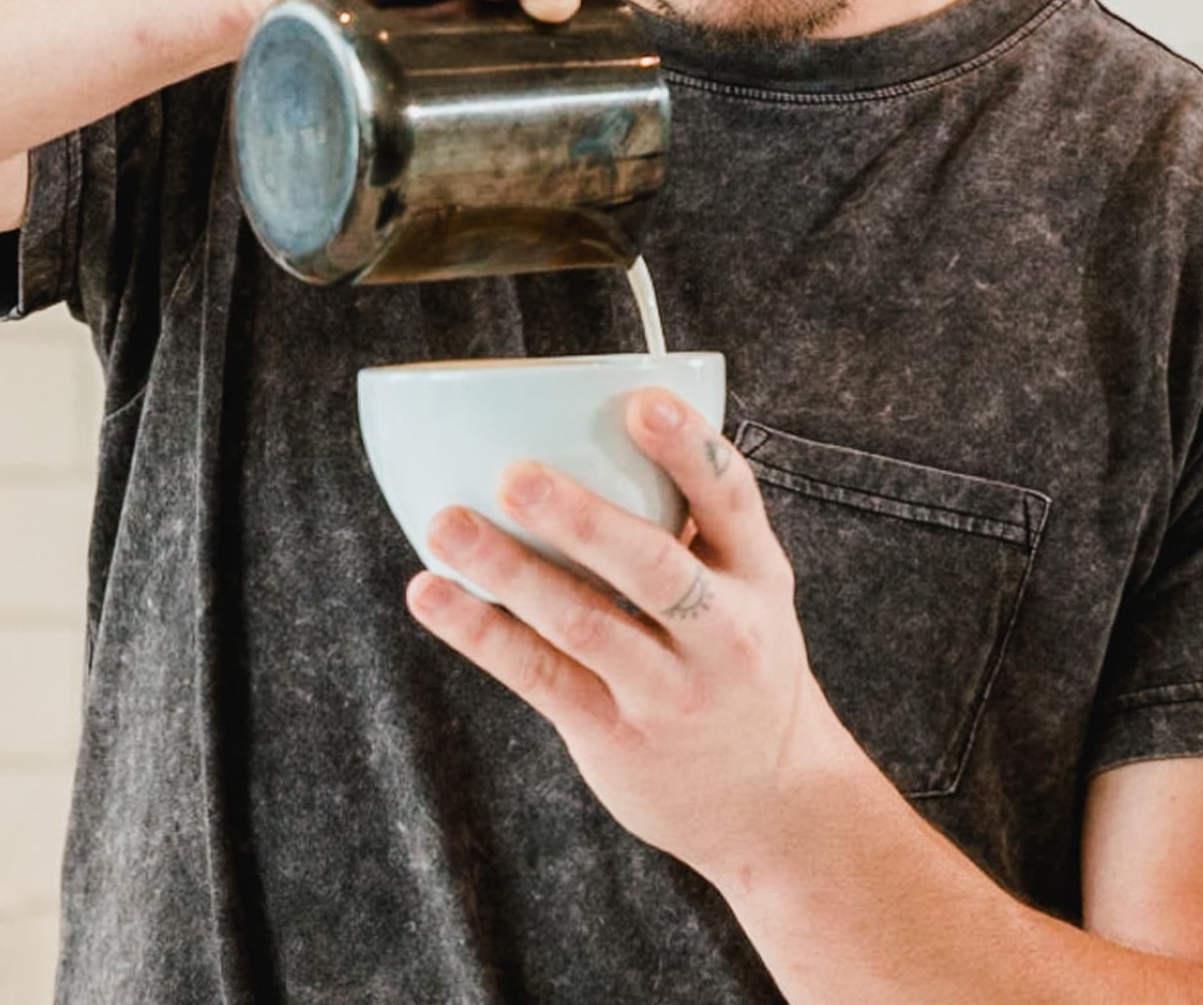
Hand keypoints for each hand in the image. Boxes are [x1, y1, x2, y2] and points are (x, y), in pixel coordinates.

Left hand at [402, 387, 874, 880]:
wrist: (770, 802)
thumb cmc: (733, 659)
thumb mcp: (744, 588)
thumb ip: (684, 520)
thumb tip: (581, 418)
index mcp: (757, 574)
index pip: (732, 499)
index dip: (690, 449)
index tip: (642, 401)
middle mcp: (724, 633)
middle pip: (656, 568)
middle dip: (585, 520)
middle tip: (515, 473)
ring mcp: (671, 691)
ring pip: (586, 624)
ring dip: (510, 572)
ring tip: (446, 525)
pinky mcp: (617, 735)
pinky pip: (542, 676)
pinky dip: (481, 633)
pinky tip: (431, 594)